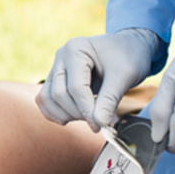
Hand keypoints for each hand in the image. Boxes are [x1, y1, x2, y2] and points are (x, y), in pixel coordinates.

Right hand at [37, 28, 161, 130]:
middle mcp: (61, 56)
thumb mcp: (124, 76)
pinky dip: (56, 113)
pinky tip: (74, 117)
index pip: (75, 87)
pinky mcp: (55, 80)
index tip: (101, 125)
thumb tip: (98, 124)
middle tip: (98, 121)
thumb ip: (109, 100)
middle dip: (78, 113)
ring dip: (65, 115)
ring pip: (47, 98)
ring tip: (87, 118)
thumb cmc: (128, 57)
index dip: (87, 109)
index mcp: (76, 49)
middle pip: (59, 94)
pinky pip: (45, 100)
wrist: (129, 48)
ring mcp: (56, 68)